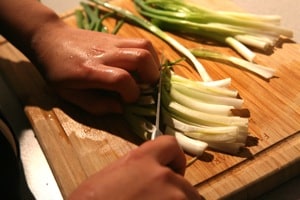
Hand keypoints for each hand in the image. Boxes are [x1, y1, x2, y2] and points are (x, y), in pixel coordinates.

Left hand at [31, 23, 159, 114]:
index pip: (121, 79)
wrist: (50, 39)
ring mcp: (111, 42)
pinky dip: (149, 55)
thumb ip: (97, 105)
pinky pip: (140, 42)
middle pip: (140, 58)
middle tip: (147, 88)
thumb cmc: (57, 71)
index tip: (129, 101)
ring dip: (153, 64)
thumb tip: (123, 109)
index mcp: (90, 71)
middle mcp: (104, 54)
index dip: (132, 94)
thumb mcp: (69, 95)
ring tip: (148, 76)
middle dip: (151, 77)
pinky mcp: (115, 36)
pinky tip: (143, 66)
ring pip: (145, 46)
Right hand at [68, 135, 202, 199]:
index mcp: (142, 159)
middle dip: (175, 192)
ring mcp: (171, 198)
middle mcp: (162, 176)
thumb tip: (147, 177)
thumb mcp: (112, 175)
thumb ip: (137, 170)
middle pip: (184, 182)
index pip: (171, 145)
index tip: (173, 170)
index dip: (175, 159)